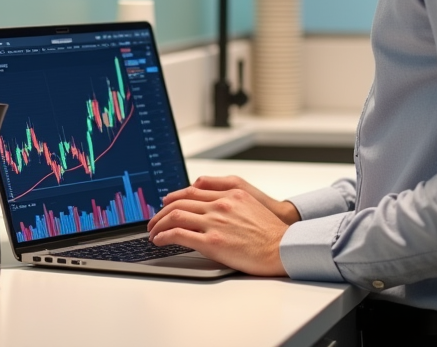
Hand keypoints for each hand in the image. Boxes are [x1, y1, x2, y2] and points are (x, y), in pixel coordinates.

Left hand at [147, 181, 295, 275]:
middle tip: (153, 220)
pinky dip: (165, 236)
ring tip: (153, 232)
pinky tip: (160, 241)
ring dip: (159, 224)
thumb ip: (226, 191)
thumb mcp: (250, 199)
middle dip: (161, 212)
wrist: (283, 247)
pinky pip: (179, 235)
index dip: (174, 197)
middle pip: (180, 202)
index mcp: (229, 194)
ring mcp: (215, 223)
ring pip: (176, 216)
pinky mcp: (212, 242)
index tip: (166, 204)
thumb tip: (203, 188)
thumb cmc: (270, 230)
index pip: (192, 191)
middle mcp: (220, 205)